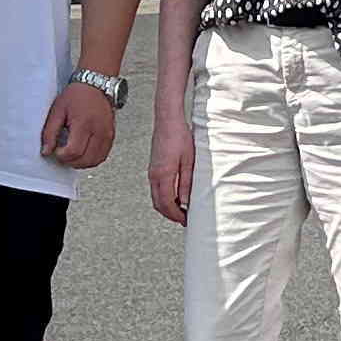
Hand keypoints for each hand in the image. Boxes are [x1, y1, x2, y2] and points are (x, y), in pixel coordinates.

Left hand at [39, 82, 122, 169]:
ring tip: (72, 155)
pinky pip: (102, 156)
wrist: (96, 84)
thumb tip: (46, 151)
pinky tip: (83, 153)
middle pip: (85, 160)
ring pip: (95, 161)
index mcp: (84, 123)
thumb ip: (50, 133)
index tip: (56, 150)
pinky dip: (91, 160)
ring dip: (81, 163)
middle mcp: (99, 130)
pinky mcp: (111, 136)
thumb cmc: (76, 95)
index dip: (62, 156)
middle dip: (70, 162)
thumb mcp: (57, 110)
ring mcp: (107, 134)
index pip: (74, 151)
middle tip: (62, 154)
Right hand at [148, 109, 196, 224]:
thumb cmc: (179, 135)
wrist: (167, 119)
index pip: (167, 204)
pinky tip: (175, 195)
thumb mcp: (189, 161)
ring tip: (181, 208)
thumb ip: (187, 183)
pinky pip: (156, 188)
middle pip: (159, 204)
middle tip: (183, 218)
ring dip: (167, 206)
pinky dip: (164, 197)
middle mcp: (154, 175)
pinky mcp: (153, 167)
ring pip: (156, 197)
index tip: (185, 220)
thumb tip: (187, 201)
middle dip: (170, 214)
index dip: (176, 215)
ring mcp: (152, 171)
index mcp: (163, 175)